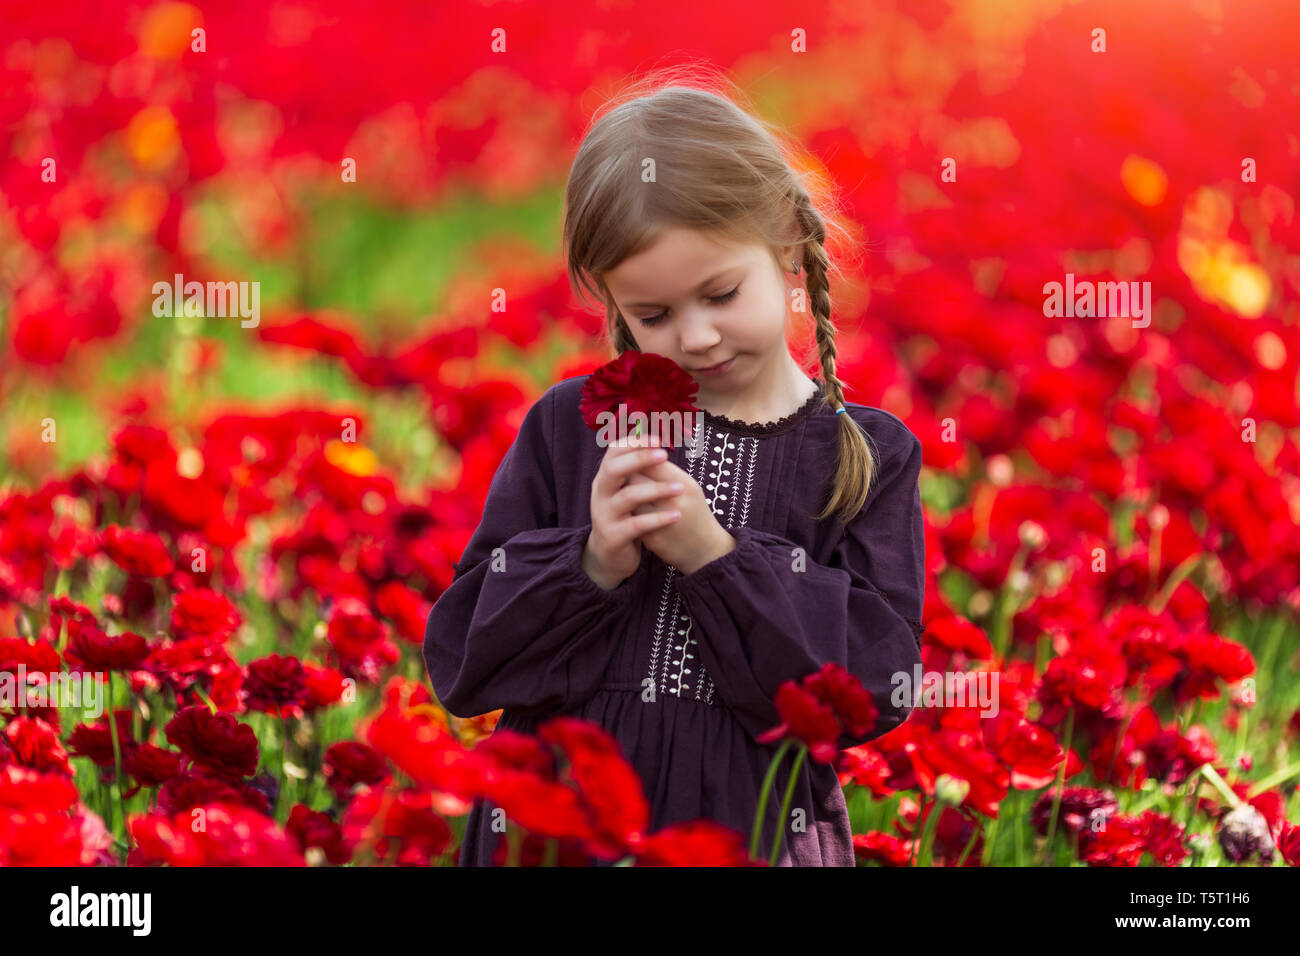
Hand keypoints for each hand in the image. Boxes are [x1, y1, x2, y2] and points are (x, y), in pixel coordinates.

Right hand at [582, 434, 686, 589]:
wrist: (610, 556)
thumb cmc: (625, 518)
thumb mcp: (627, 492)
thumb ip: (637, 471)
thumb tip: (655, 442)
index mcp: (605, 479)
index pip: (614, 451)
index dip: (634, 442)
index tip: (658, 438)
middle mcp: (600, 494)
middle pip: (614, 469)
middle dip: (639, 458)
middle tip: (665, 454)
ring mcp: (604, 516)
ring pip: (627, 497)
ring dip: (655, 490)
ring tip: (680, 489)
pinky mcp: (613, 537)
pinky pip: (636, 525)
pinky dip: (657, 519)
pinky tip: (676, 516)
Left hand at [626, 458, 735, 573]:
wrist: (706, 551)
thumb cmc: (695, 512)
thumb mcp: (689, 488)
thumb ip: (666, 472)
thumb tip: (638, 453)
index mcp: (685, 486)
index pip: (651, 461)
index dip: (639, 457)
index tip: (634, 457)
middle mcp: (674, 502)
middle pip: (636, 477)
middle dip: (628, 473)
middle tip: (625, 474)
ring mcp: (662, 522)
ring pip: (630, 498)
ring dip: (624, 493)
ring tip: (625, 492)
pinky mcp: (652, 538)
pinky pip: (631, 518)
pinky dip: (628, 513)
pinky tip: (630, 512)